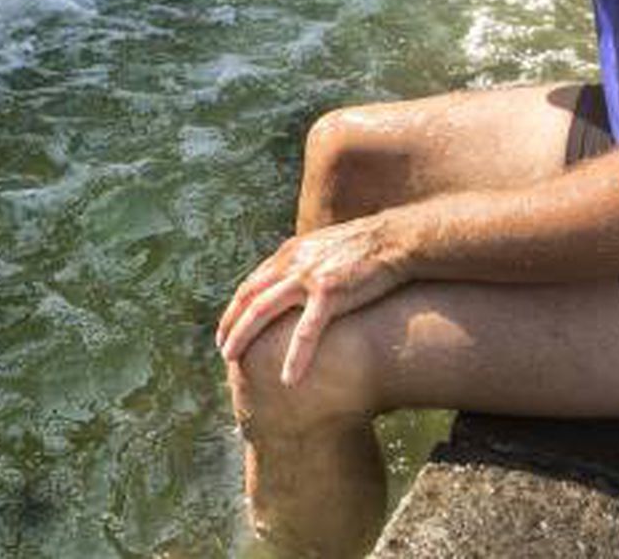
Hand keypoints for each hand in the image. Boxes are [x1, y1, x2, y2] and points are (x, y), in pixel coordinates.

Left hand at [214, 214, 409, 382]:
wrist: (396, 240)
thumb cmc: (366, 250)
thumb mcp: (326, 251)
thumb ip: (306, 266)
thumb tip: (296, 288)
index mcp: (290, 254)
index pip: (252, 284)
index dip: (235, 308)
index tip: (226, 330)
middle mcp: (292, 262)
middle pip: (249, 297)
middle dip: (230, 324)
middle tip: (222, 351)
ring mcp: (309, 276)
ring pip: (263, 309)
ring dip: (244, 336)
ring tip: (233, 361)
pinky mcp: (331, 292)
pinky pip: (307, 330)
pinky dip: (294, 356)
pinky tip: (288, 379)